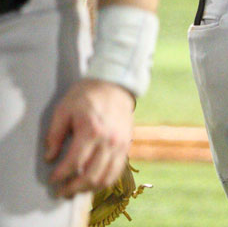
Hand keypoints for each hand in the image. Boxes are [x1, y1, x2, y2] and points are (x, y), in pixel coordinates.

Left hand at [44, 78, 134, 196]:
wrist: (114, 85)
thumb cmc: (86, 95)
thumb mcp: (64, 110)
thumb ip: (55, 135)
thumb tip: (50, 157)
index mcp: (91, 131)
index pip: (74, 163)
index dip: (60, 175)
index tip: (52, 179)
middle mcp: (109, 141)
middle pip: (91, 175)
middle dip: (73, 188)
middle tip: (61, 192)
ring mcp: (121, 144)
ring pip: (106, 177)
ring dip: (90, 188)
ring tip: (76, 190)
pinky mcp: (127, 145)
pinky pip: (117, 171)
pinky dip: (105, 181)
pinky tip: (93, 182)